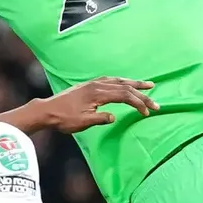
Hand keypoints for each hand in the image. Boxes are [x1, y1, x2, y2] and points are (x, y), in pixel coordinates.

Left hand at [28, 78, 157, 133]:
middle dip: (142, 94)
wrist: (47, 110)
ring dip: (134, 84)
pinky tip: (125, 83)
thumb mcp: (83, 122)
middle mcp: (97, 85)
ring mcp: (93, 83)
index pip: (124, 96)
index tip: (147, 112)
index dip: (138, 103)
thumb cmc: (64, 119)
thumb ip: (100, 119)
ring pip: (119, 81)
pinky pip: (111, 80)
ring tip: (148, 85)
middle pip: (125, 87)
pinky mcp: (89, 85)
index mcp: (98, 93)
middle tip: (156, 102)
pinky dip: (122, 82)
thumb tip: (114, 117)